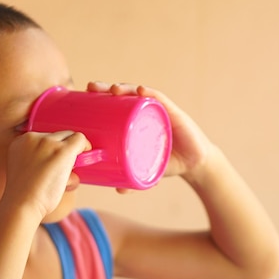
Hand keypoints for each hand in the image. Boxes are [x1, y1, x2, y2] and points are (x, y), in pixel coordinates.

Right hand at [2, 130, 90, 217]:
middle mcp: (33, 138)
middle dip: (62, 148)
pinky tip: (86, 154)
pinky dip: (84, 146)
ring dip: (71, 151)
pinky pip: (79, 140)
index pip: (42, 138)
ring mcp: (48, 143)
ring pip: (68, 137)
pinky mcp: (63, 150)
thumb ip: (37, 161)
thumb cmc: (24, 196)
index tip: (54, 160)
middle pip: (56, 136)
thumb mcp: (24, 170)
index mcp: (20, 142)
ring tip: (68, 170)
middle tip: (64, 166)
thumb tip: (63, 163)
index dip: (51, 149)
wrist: (21, 204)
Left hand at [87, 82, 213, 179]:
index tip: (84, 96)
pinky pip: (159, 100)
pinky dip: (149, 94)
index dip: (99, 99)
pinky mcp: (173, 112)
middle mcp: (143, 112)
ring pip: (138, 94)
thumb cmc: (166, 161)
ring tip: (113, 89)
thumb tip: (119, 190)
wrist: (194, 162)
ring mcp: (158, 110)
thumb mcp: (146, 171)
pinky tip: (140, 91)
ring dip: (125, 88)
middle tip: (91, 87)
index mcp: (133, 122)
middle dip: (106, 89)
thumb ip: (133, 179)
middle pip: (122, 95)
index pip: (114, 106)